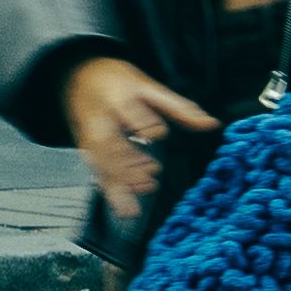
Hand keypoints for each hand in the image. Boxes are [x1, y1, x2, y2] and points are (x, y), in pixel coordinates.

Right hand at [61, 56, 219, 219]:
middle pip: (110, 142)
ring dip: (122, 182)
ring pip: (103, 164)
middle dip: (127, 162)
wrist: (78, 79)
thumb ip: (180, 108)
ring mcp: (90, 138)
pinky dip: (114, 194)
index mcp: (117, 98)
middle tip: (150, 175)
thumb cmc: (119, 82)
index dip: (144, 124)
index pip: (129, 112)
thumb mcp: (149, 87)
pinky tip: (127, 211)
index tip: (156, 134)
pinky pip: (99, 175)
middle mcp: (100, 120)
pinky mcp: (88, 153)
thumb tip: (213, 124)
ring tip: (144, 194)